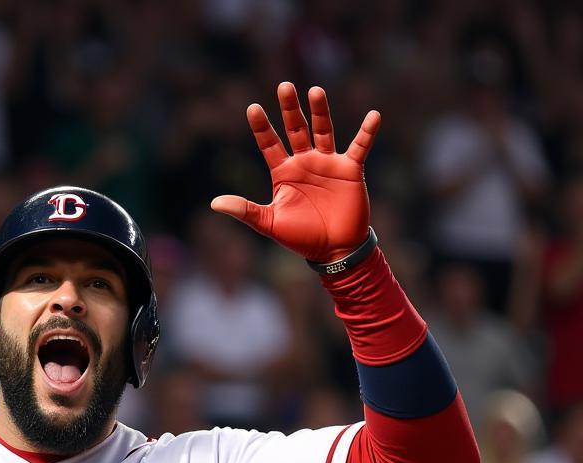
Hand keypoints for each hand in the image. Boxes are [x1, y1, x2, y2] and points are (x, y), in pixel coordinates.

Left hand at [211, 82, 378, 262]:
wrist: (333, 250)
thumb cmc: (300, 237)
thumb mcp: (269, 223)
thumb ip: (245, 210)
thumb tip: (214, 204)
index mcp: (283, 173)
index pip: (269, 144)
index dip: (261, 127)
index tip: (252, 108)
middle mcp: (304, 162)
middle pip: (295, 129)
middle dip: (289, 109)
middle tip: (283, 86)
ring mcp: (327, 163)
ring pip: (323, 130)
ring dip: (320, 112)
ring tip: (314, 91)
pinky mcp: (350, 170)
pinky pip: (360, 147)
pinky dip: (367, 132)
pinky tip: (373, 116)